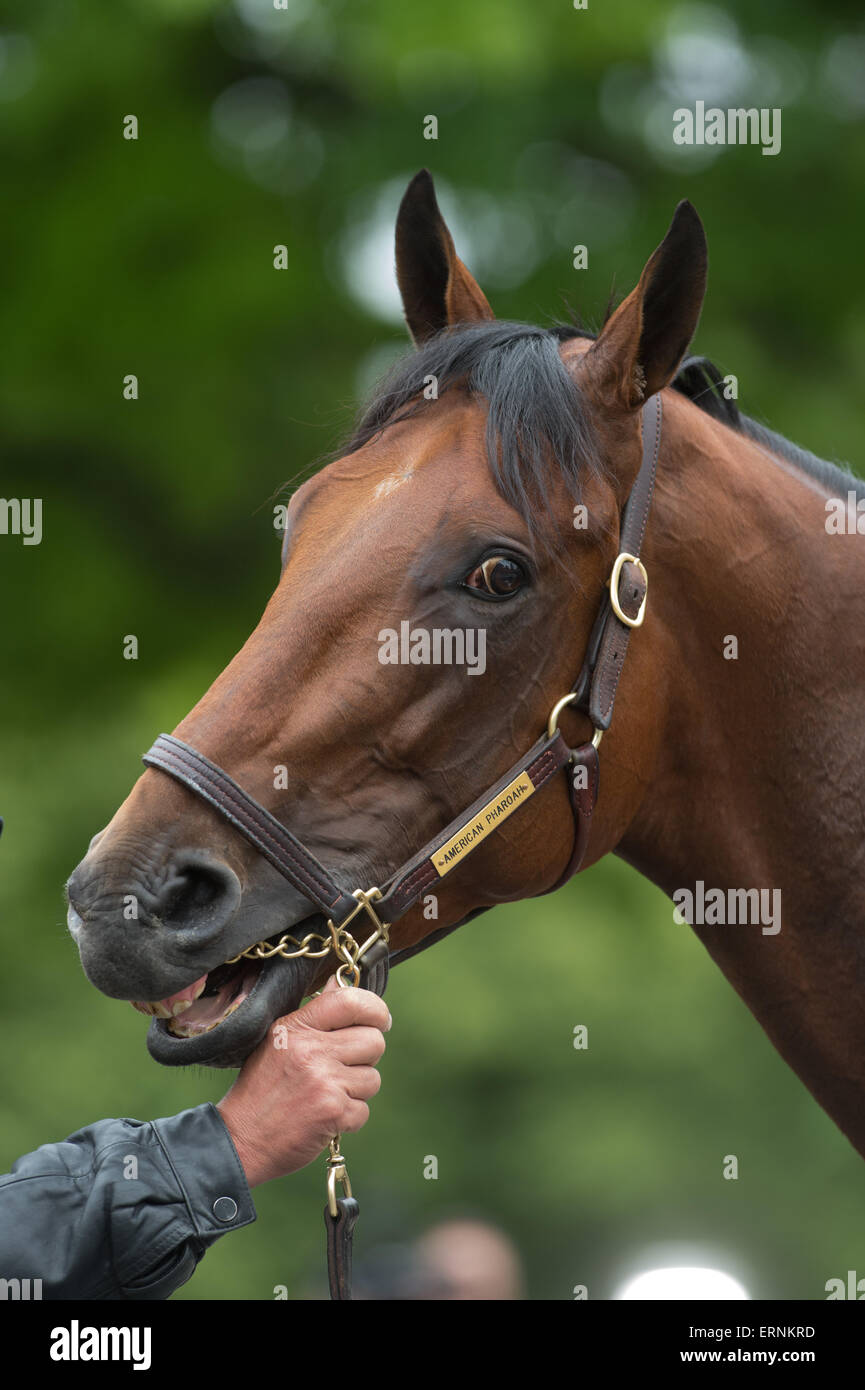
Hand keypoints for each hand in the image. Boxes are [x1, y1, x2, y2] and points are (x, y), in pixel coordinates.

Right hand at [216, 979, 390, 1187]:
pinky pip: (364, 1109)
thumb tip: (339, 983)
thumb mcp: (278, 1041)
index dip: (375, 1009)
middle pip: (373, 1041)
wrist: (241, 1140)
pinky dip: (349, 1117)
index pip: (350, 1001)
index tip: (379, 1020)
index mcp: (296, 1028)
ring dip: (357, 1090)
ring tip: (327, 1095)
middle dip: (366, 1057)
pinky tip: (324, 1117)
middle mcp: (312, 1050)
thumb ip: (313, 1014)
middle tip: (344, 1068)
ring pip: (373, 1078)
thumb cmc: (261, 1090)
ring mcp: (324, 1081)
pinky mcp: (334, 1112)